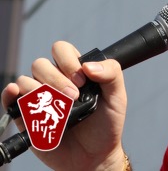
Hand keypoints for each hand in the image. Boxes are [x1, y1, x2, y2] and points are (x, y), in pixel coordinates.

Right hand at [1, 41, 126, 170]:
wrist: (95, 156)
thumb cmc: (107, 123)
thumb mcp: (117, 95)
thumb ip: (111, 73)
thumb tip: (89, 65)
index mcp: (73, 70)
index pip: (61, 50)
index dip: (68, 61)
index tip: (82, 81)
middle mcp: (53, 81)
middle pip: (40, 64)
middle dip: (56, 79)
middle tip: (74, 97)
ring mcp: (39, 99)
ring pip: (25, 81)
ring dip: (40, 92)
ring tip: (58, 108)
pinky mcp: (26, 118)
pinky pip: (11, 101)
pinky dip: (10, 96)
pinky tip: (17, 95)